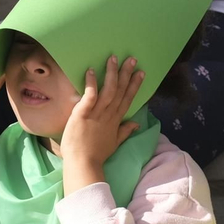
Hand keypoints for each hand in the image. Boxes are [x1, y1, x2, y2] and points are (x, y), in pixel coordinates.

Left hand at [61, 55, 144, 190]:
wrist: (83, 164)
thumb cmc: (96, 155)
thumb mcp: (115, 143)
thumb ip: (125, 131)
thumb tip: (136, 124)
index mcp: (115, 120)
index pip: (127, 99)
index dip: (134, 85)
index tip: (141, 72)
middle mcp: (108, 114)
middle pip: (120, 91)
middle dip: (126, 74)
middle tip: (132, 59)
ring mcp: (96, 114)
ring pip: (108, 90)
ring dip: (111, 74)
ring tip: (114, 58)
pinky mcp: (83, 114)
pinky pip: (89, 96)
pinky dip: (91, 83)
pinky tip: (91, 71)